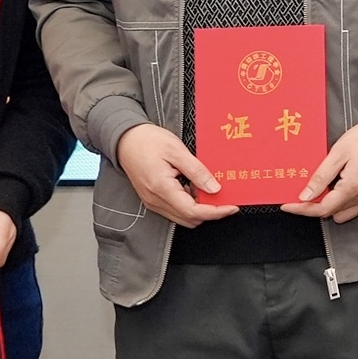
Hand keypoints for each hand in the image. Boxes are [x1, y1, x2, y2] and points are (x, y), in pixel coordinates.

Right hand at [114, 123, 237, 227]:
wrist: (125, 139)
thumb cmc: (148, 141)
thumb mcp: (177, 151)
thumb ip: (197, 172)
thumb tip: (215, 188)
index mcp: (162, 188)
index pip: (194, 211)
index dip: (216, 212)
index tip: (232, 207)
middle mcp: (155, 200)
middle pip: (189, 219)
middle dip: (210, 212)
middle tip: (225, 198)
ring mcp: (152, 202)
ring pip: (182, 217)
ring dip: (199, 209)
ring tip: (209, 190)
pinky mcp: (152, 199)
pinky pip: (174, 210)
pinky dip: (188, 204)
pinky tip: (195, 189)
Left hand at [285, 102, 357, 220]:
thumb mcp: (339, 152)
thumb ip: (321, 177)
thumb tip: (305, 196)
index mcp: (354, 186)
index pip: (322, 209)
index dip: (302, 209)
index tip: (287, 205)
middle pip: (332, 213)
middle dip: (315, 206)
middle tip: (303, 190)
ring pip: (343, 212)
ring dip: (330, 204)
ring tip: (323, 185)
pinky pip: (356, 206)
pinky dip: (343, 200)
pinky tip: (338, 183)